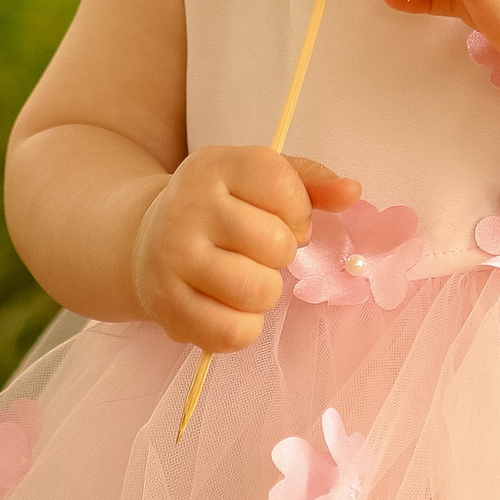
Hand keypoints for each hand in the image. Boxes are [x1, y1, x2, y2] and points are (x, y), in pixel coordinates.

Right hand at [132, 147, 358, 350]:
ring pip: (259, 291)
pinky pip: (232, 332)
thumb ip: (311, 182)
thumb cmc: (220, 209)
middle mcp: (189, 206)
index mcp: (216, 166)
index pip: (283, 187)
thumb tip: (352, 191)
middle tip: (255, 251)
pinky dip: (244, 329)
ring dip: (265, 292)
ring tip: (244, 278)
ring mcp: (173, 256)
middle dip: (280, 254)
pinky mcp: (165, 304)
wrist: (146, 239)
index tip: (280, 217)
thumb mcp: (258, 181)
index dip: (298, 211)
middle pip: (277, 244)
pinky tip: (229, 307)